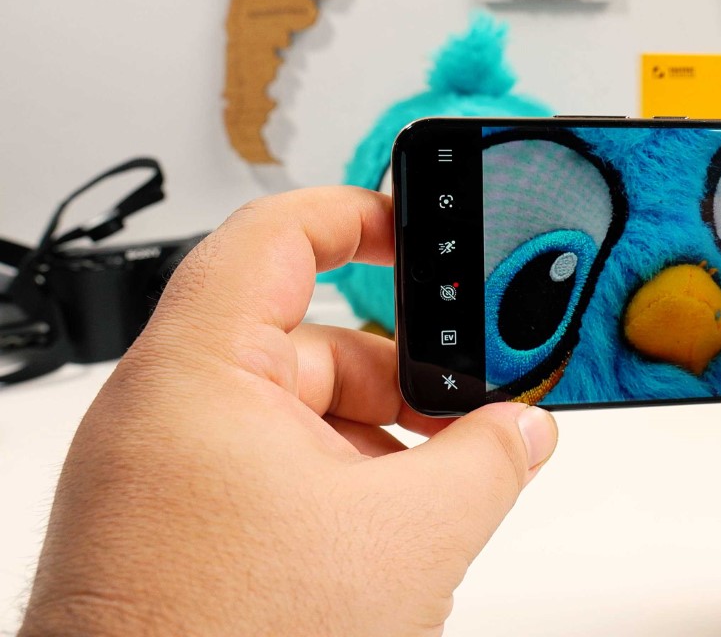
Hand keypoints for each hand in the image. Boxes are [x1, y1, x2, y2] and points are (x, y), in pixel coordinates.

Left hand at [21, 188, 557, 636]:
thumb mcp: (409, 538)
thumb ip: (490, 461)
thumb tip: (526, 428)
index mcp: (199, 377)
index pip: (275, 236)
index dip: (356, 213)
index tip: (416, 223)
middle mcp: (162, 414)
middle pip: (302, 339)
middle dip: (397, 379)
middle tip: (465, 419)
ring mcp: (158, 475)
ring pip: (290, 415)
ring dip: (370, 443)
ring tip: (430, 500)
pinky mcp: (165, 529)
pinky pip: (262, 471)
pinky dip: (330, 487)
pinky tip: (380, 542)